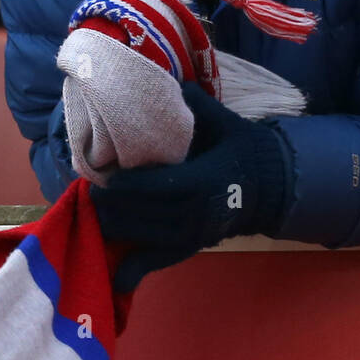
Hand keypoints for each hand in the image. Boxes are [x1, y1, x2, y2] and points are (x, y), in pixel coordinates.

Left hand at [93, 83, 291, 293]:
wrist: (269, 185)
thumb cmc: (241, 149)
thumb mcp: (224, 122)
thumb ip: (197, 105)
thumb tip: (172, 82)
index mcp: (202, 181)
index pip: (152, 188)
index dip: (123, 186)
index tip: (102, 177)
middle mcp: (195, 214)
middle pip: (140, 214)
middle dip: (110, 206)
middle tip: (90, 192)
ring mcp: (193, 236)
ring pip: (142, 236)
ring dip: (114, 227)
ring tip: (94, 214)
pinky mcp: (191, 248)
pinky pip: (158, 261)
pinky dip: (135, 270)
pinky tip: (114, 277)